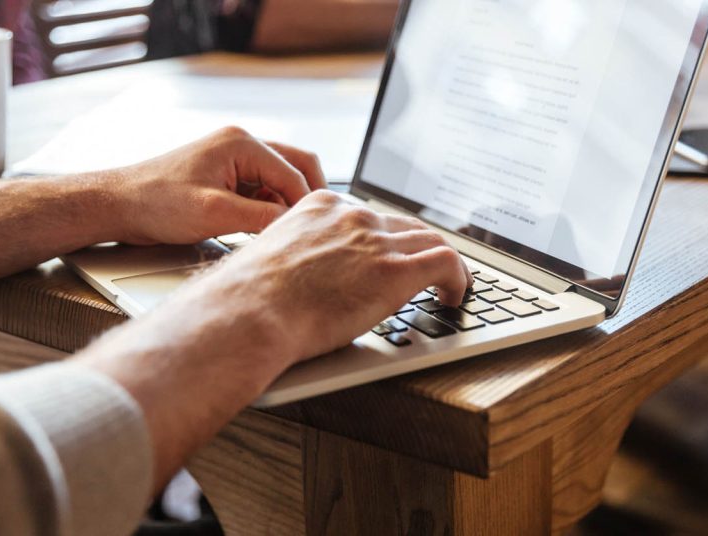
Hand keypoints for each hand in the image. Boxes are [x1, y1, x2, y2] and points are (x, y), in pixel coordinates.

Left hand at [104, 126, 326, 244]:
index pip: (294, 172)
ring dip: (285, 204)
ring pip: (280, 179)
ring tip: (280, 232)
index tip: (310, 232)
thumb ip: (260, 218)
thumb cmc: (156, 203)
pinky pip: (262, 188)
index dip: (305, 204)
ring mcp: (234, 157)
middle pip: (296, 166)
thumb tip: (294, 224)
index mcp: (241, 143)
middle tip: (312, 227)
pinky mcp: (226, 174)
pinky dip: (268, 207)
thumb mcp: (214, 214)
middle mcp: (241, 143)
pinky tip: (260, 228)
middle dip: (305, 197)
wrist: (118, 205)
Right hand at [199, 189, 474, 361]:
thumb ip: (298, 259)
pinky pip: (448, 262)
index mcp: (321, 207)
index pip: (370, 216)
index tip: (392, 256)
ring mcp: (377, 240)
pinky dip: (459, 278)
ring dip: (445, 265)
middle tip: (428, 274)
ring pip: (432, 241)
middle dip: (419, 250)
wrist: (249, 313)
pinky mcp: (396, 270)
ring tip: (448, 287)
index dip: (388, 240)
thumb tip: (302, 283)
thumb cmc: (249, 301)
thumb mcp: (273, 260)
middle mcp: (353, 216)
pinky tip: (453, 297)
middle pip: (406, 227)